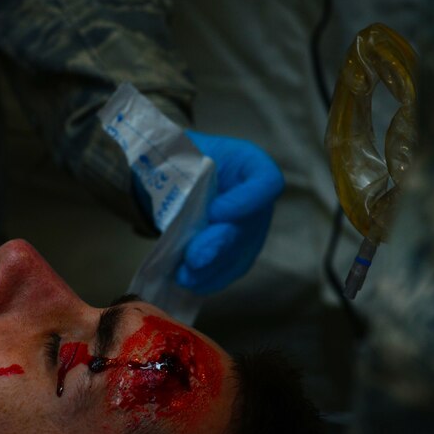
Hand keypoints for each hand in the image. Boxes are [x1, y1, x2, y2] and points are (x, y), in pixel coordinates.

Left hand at [178, 130, 283, 292]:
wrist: (181, 176)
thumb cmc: (185, 158)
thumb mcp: (180, 150)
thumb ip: (179, 164)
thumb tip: (167, 186)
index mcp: (250, 165)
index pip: (266, 183)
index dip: (245, 201)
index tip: (215, 211)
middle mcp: (258, 200)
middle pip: (248, 227)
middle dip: (219, 245)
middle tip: (194, 257)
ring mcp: (253, 229)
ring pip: (238, 254)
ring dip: (211, 269)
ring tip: (184, 276)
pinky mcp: (240, 253)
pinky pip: (230, 270)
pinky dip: (209, 279)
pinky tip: (189, 283)